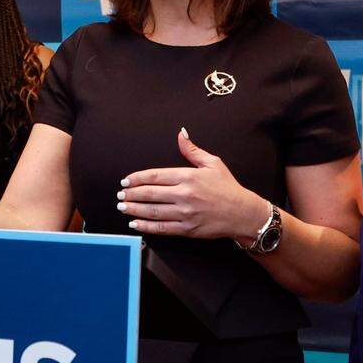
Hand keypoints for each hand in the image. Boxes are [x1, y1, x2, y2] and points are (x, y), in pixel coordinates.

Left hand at [118, 128, 267, 238]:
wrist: (243, 213)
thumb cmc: (228, 188)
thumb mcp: (213, 163)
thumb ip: (192, 150)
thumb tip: (181, 134)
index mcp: (188, 177)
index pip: (155, 176)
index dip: (137, 178)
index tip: (126, 181)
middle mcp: (185, 195)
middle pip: (150, 194)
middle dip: (131, 195)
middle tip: (120, 195)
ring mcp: (185, 213)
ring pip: (153, 211)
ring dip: (134, 210)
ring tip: (123, 207)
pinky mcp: (187, 229)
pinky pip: (162, 228)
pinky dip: (146, 226)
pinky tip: (135, 223)